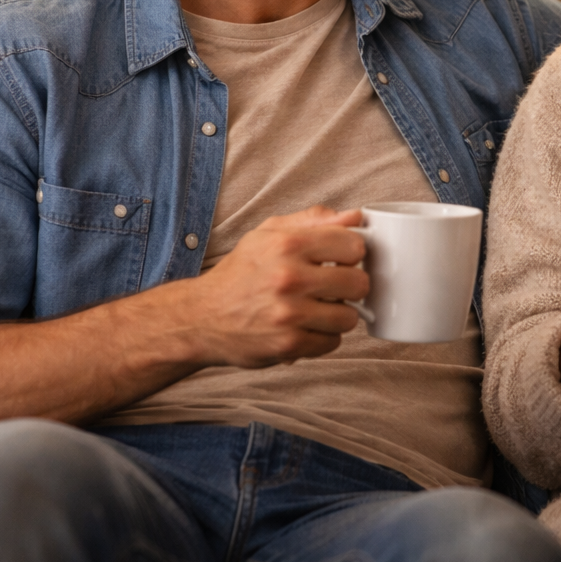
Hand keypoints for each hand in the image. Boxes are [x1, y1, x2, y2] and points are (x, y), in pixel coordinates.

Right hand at [187, 206, 368, 367]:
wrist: (202, 317)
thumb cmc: (240, 273)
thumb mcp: (269, 233)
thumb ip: (314, 220)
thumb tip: (356, 216)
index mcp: (287, 244)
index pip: (354, 245)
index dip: (352, 253)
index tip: (342, 259)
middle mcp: (288, 278)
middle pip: (358, 283)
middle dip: (349, 286)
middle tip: (332, 287)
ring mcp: (289, 314)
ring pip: (349, 317)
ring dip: (337, 315)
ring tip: (318, 308)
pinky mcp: (288, 345)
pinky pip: (332, 342)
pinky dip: (322, 337)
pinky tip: (305, 327)